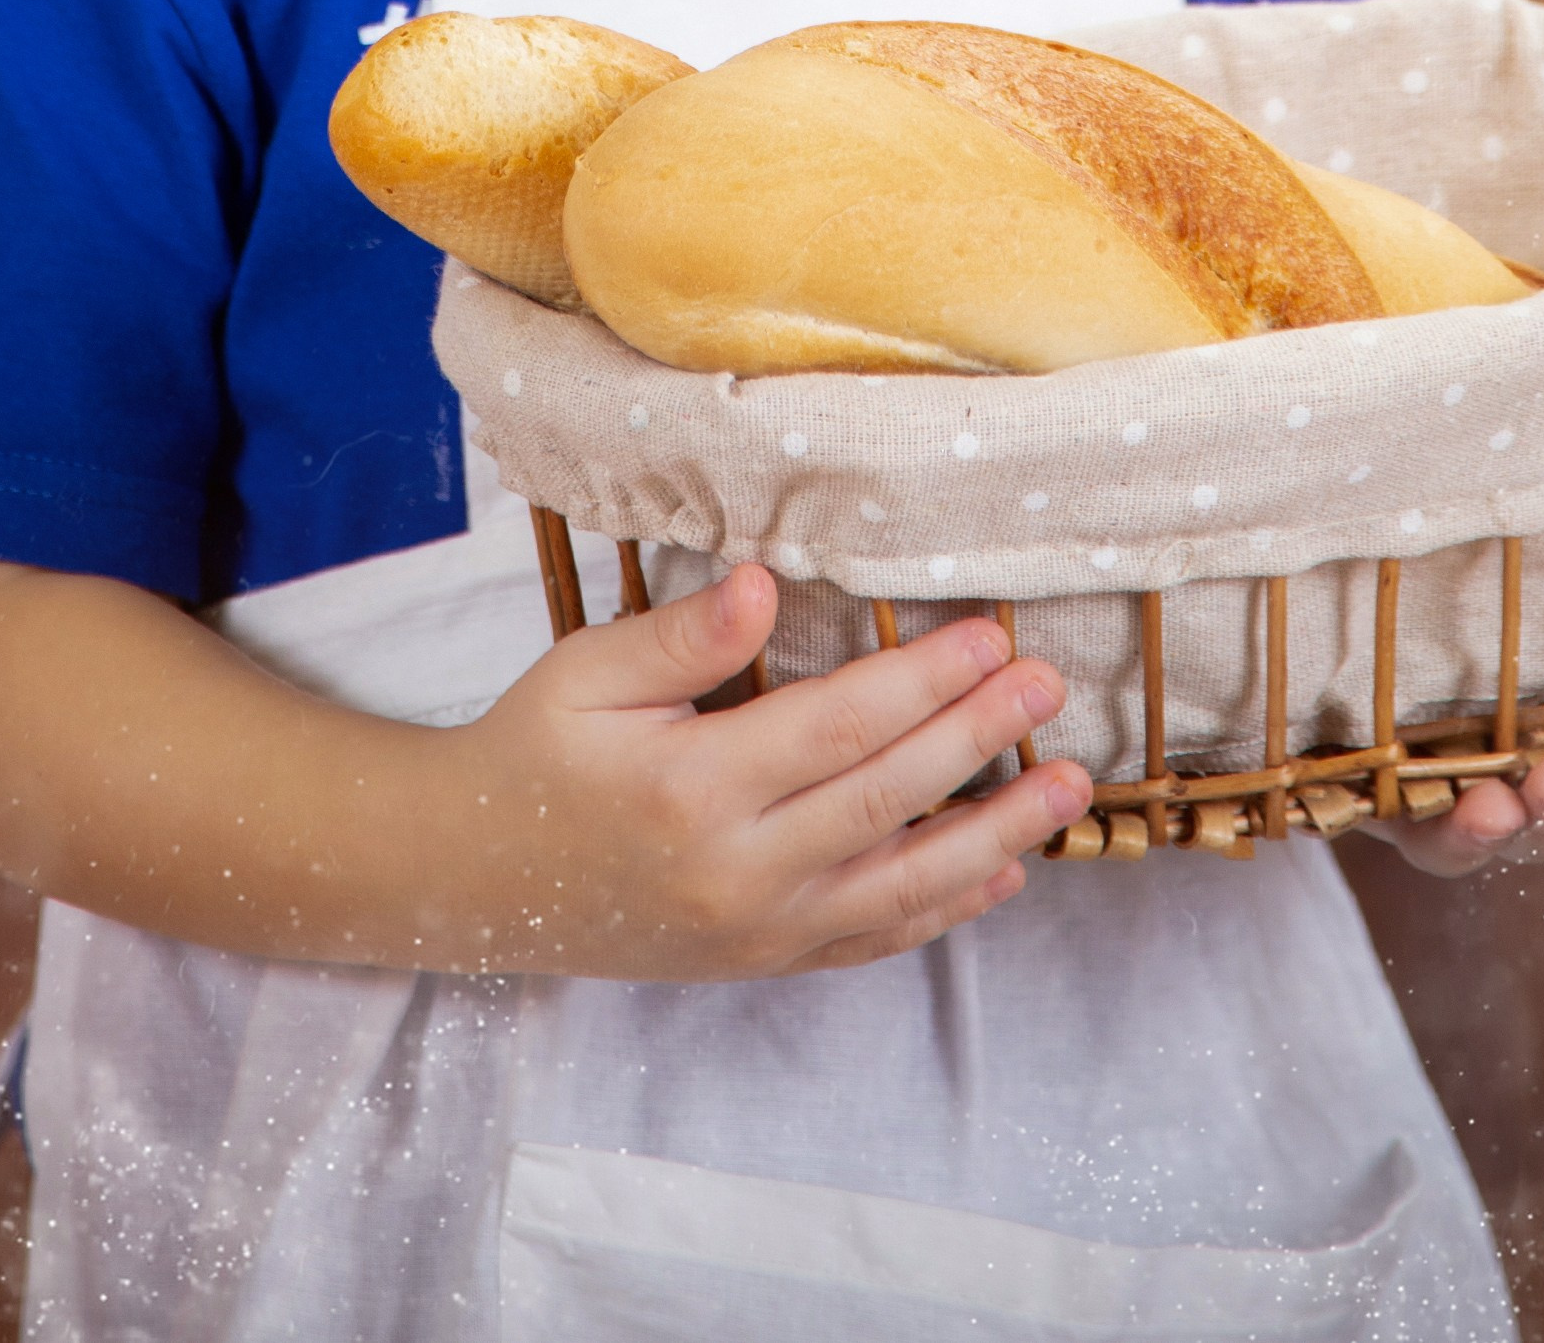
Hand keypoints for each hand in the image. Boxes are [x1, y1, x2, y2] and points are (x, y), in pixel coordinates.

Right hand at [429, 563, 1092, 978]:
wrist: (475, 876)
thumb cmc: (533, 752)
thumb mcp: (585, 673)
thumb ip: (681, 635)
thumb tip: (766, 585)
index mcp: (693, 789)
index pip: (840, 727)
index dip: (924, 680)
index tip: (989, 637)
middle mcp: (737, 871)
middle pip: (887, 799)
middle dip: (979, 740)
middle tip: (1048, 687)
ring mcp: (755, 929)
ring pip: (901, 885)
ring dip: (995, 835)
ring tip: (1068, 787)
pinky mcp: (760, 959)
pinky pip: (869, 939)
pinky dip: (940, 908)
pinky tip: (999, 873)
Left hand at [1364, 640, 1543, 875]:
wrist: (1349, 581)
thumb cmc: (1498, 619)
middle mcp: (1491, 781)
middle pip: (1542, 828)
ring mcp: (1414, 784)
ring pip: (1462, 839)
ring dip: (1496, 828)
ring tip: (1514, 794)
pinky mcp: (1344, 773)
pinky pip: (1381, 816)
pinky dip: (1420, 819)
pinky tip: (1447, 799)